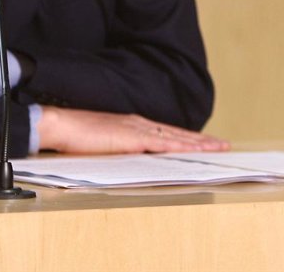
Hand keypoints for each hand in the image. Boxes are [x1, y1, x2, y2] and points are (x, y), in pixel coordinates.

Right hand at [37, 107, 229, 153]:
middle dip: (201, 140)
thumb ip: (119, 149)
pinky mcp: (132, 138)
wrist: (61, 124)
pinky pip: (163, 144)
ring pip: (176, 137)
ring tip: (218, 148)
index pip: (167, 132)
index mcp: (132, 125)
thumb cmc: (75, 136)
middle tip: (222, 145)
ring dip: (198, 143)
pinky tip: (195, 151)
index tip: (203, 143)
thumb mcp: (103, 144)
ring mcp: (137, 129)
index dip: (186, 138)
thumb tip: (132, 160)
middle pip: (177, 133)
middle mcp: (139, 123)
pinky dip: (181, 147)